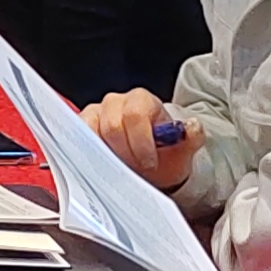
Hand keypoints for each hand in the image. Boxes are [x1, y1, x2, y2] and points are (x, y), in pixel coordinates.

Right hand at [83, 90, 203, 190]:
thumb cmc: (165, 152)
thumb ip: (192, 136)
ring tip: (122, 169)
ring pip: (92, 133)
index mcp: (141, 100)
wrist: (153, 160)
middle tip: (136, 169)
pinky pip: (78, 138)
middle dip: (125, 153)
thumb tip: (190, 127)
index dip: (141, 141)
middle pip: (111, 126)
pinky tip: (102, 166)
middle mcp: (115, 103)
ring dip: (107, 156)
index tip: (149, 163)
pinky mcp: (82, 128)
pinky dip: (88, 154)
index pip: (135, 114)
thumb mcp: (184, 146)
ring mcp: (96, 114)